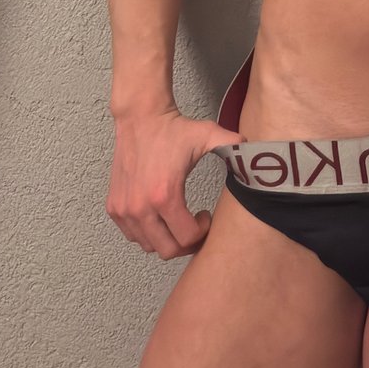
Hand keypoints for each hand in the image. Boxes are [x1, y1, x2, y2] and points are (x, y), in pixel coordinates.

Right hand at [107, 107, 242, 258]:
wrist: (141, 117)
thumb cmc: (173, 129)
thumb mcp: (208, 135)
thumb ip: (233, 145)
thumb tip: (254, 152)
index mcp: (165, 196)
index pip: (186, 238)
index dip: (202, 232)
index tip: (205, 216)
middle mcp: (141, 208)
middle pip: (168, 250)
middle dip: (186, 242)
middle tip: (194, 225)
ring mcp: (125, 210)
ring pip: (149, 246)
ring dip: (166, 239)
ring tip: (177, 219)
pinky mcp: (115, 207)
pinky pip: (132, 236)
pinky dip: (147, 233)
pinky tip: (159, 215)